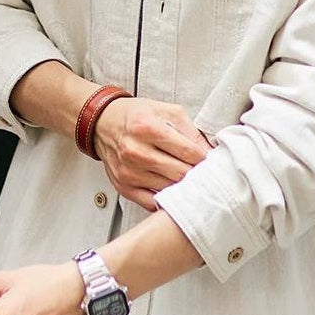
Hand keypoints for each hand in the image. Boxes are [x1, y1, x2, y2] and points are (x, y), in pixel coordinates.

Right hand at [94, 98, 211, 209]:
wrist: (104, 124)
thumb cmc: (136, 116)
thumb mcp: (167, 111)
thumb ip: (191, 131)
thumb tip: (210, 153)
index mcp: (148, 128)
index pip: (189, 152)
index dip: (204, 158)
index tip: (209, 160)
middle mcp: (136, 151)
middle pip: (180, 173)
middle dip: (195, 173)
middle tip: (201, 170)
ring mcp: (128, 172)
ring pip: (169, 189)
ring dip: (181, 186)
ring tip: (185, 176)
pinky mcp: (124, 187)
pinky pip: (152, 203)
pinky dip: (165, 198)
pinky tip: (170, 187)